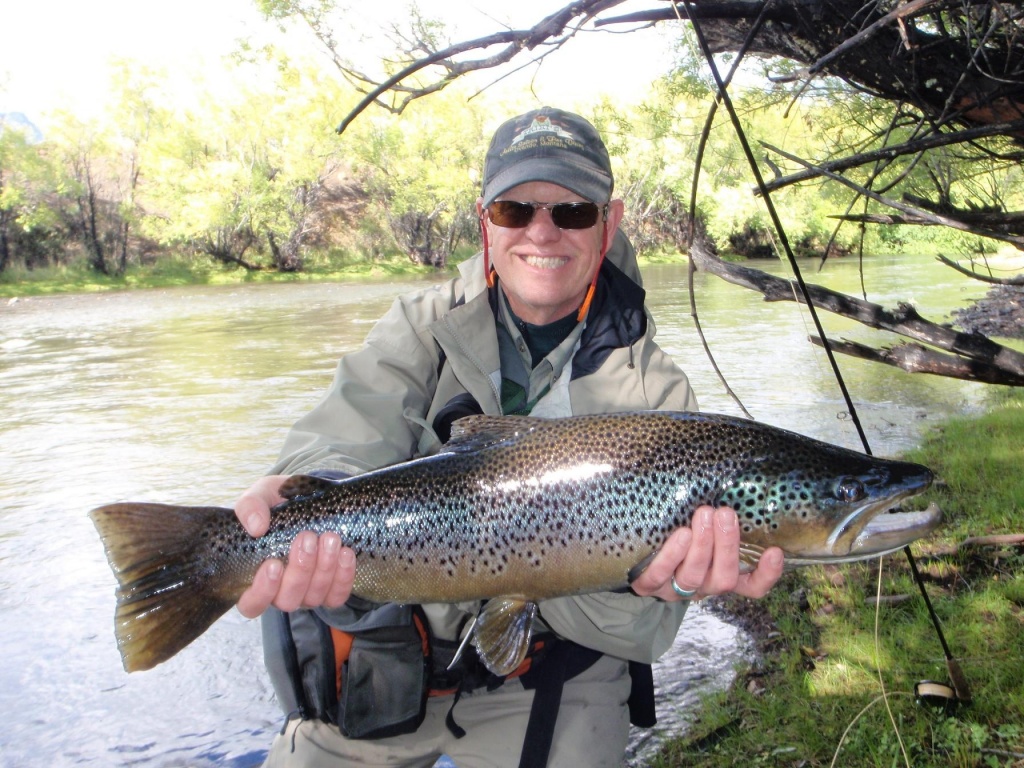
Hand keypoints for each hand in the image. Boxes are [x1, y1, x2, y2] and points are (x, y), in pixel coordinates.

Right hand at [234, 475, 355, 617]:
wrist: (308, 500)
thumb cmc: (276, 504)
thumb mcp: (260, 496)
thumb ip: (250, 507)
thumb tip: (256, 527)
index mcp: (254, 577)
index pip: (252, 603)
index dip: (262, 591)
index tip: (273, 563)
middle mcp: (280, 591)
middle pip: (287, 600)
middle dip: (301, 569)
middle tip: (308, 538)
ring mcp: (306, 594)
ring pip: (314, 597)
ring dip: (324, 568)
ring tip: (330, 538)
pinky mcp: (330, 590)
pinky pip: (337, 595)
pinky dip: (343, 576)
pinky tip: (345, 553)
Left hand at [630, 505, 782, 601]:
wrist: (634, 549)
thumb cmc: (678, 527)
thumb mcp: (703, 524)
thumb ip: (719, 514)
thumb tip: (733, 475)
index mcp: (721, 575)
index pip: (752, 586)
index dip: (767, 575)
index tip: (775, 551)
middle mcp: (702, 586)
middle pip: (724, 578)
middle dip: (727, 545)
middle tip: (726, 513)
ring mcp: (675, 589)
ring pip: (694, 576)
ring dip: (702, 546)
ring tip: (703, 515)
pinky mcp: (648, 585)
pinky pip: (659, 576)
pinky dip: (671, 556)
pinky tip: (681, 534)